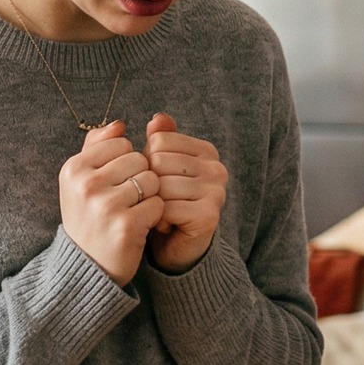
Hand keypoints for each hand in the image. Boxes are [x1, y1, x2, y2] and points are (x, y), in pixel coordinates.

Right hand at [58, 121, 162, 286]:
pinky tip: (138, 226)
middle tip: (125, 201)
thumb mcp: (81, 180)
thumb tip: (120, 124)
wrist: (87, 266)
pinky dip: (154, 215)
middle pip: (139, 160)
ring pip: (152, 181)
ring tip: (131, 212)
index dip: (127, 163)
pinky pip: (158, 204)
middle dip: (140, 179)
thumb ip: (97, 147)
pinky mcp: (126, 225)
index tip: (114, 184)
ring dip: (149, 197)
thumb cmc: (88, 218)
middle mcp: (86, 184)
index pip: (122, 144)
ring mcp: (105, 205)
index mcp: (73, 168)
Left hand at [143, 113, 228, 274]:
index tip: (157, 179)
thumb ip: (158, 141)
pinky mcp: (209, 215)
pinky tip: (165, 225)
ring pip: (161, 184)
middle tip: (159, 200)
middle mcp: (216, 168)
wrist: (174, 246)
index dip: (147, 162)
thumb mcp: (157, 168)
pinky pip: (166, 207)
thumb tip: (158, 118)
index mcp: (206, 150)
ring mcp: (216, 191)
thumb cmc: (164, 202)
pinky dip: (158, 219)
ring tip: (162, 212)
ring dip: (152, 202)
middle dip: (149, 183)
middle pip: (159, 161)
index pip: (159, 140)